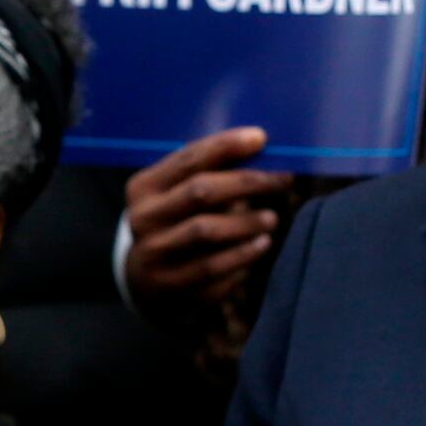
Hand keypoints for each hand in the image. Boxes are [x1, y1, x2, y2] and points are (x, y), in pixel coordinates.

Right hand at [124, 126, 294, 309]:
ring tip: (271, 219)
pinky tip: (261, 245)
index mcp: (143, 188)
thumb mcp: (176, 194)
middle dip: (247, 182)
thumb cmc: (174, 223)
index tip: (261, 138)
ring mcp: (154, 256)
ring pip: (206, 232)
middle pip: (200, 192)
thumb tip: (260, 148)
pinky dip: (243, 255)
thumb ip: (209, 173)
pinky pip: (214, 270)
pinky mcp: (171, 287)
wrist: (144, 280)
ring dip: (247, 222)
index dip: (225, 146)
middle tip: (282, 180)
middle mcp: (143, 220)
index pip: (187, 159)